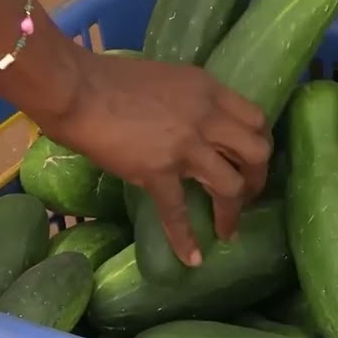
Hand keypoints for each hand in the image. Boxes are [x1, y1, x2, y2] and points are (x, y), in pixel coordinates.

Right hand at [35, 49, 270, 265]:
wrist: (77, 89)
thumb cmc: (112, 79)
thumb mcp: (170, 79)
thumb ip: (192, 101)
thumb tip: (199, 124)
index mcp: (210, 92)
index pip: (257, 120)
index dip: (261, 144)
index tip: (252, 161)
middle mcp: (207, 118)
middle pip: (256, 153)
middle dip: (257, 179)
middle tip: (248, 195)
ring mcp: (186, 146)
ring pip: (230, 185)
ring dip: (233, 212)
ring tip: (228, 230)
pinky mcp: (158, 171)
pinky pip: (177, 212)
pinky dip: (185, 238)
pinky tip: (191, 258)